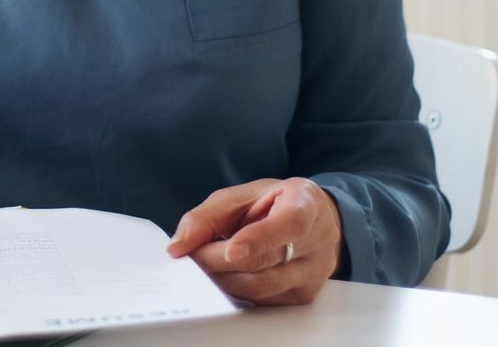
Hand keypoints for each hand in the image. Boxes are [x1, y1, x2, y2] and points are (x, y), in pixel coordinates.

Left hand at [166, 177, 342, 305]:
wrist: (310, 220)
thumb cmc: (272, 204)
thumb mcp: (240, 196)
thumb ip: (207, 217)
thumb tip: (178, 246)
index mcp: (306, 203)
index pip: (290, 224)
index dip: (259, 238)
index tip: (229, 251)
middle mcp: (318, 239)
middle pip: (267, 261)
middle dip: (221, 261)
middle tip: (191, 257)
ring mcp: (314, 271)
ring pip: (263, 286)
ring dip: (224, 279)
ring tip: (204, 266)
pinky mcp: (304, 295)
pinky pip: (264, 300)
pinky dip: (237, 290)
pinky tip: (225, 276)